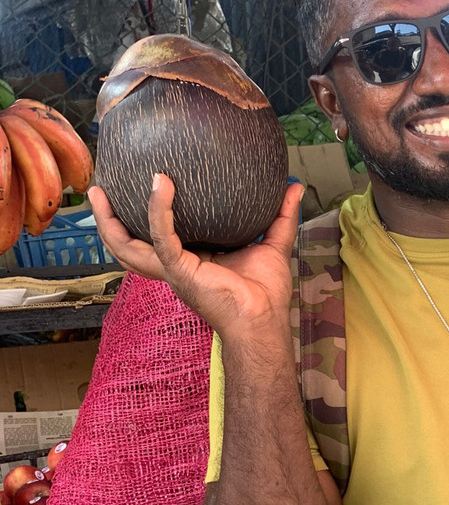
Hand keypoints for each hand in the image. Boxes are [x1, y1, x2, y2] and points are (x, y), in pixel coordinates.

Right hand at [89, 174, 304, 335]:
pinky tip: (159, 185)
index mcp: (190, 263)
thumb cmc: (265, 294)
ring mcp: (174, 270)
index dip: (142, 219)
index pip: (157, 240)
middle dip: (107, 222)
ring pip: (128, 246)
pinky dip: (158, 210)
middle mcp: (175, 267)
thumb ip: (281, 216)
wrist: (263, 320)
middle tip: (98, 191)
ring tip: (100, 192)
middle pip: (128, 246)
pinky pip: (162, 237)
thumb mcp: (273, 245)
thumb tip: (293, 186)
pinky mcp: (180, 271)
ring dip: (109, 221)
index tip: (137, 189)